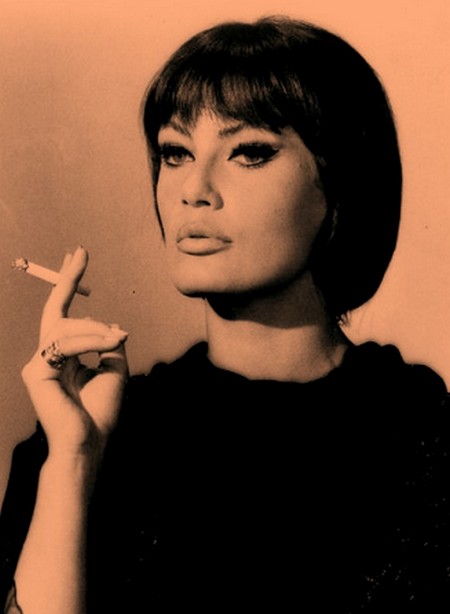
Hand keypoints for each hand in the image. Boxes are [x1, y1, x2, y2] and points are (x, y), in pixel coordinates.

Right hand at [21, 247, 128, 467]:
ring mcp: (39, 363)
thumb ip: (109, 344)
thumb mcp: (114, 369)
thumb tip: (112, 325)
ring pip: (67, 326)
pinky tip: (110, 343)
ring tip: (119, 339)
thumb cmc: (100, 411)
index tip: (76, 257)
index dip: (69, 284)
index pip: (64, 314)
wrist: (89, 441)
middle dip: (68, 278)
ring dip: (98, 331)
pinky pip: (66, 343)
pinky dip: (91, 341)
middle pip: (57, 309)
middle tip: (80, 252)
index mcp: (64, 355)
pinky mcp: (37, 371)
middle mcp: (48, 355)